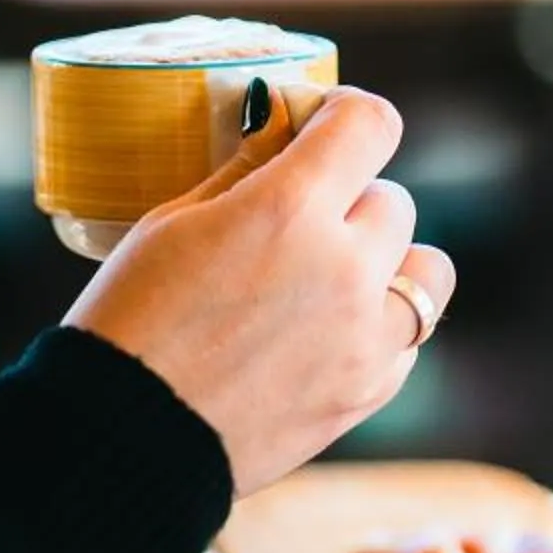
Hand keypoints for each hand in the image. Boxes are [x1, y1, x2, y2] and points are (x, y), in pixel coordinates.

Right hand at [63, 87, 455, 495]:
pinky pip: (408, 339)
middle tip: (301, 218)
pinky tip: (329, 331)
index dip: (349, 114)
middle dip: (350, 199)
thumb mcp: (171, 222)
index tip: (326, 123)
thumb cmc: (130, 321)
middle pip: (394, 200)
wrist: (123, 438)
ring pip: (428, 270)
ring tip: (337, 275)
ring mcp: (365, 337)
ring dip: (391, 261)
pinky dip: (380, 326)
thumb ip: (244, 171)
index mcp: (290, 210)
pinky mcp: (367, 392)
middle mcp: (345, 268)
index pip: (370, 125)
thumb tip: (280, 129)